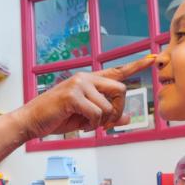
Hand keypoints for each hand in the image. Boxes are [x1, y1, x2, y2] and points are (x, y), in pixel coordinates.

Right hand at [11, 56, 155, 138]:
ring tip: (88, 125)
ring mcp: (79, 85)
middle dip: (118, 109)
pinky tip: (81, 126)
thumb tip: (128, 118)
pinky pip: (96, 113)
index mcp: (89, 80)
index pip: (117, 71)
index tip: (153, 58)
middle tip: (107, 123)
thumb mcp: (86, 117)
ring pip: (108, 106)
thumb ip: (108, 116)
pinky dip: (92, 125)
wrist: (32, 121)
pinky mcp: (72, 96)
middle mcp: (85, 78)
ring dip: (102, 122)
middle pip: (120, 89)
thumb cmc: (57, 117)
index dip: (136, 65)